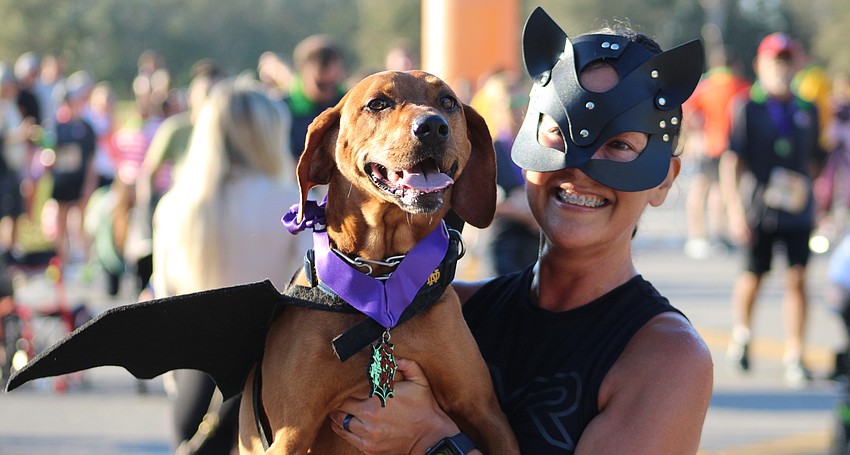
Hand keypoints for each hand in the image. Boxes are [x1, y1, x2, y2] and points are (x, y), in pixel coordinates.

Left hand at [331, 358, 458, 454]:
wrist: (432, 437)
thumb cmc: (425, 407)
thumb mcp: (420, 381)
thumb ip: (407, 364)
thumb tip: (394, 356)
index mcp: (378, 399)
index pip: (350, 392)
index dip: (346, 388)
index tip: (346, 384)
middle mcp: (370, 418)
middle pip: (341, 407)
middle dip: (340, 401)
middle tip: (338, 396)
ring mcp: (369, 435)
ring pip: (341, 423)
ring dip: (338, 415)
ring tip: (338, 410)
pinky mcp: (369, 448)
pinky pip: (347, 437)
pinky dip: (343, 430)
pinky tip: (343, 424)